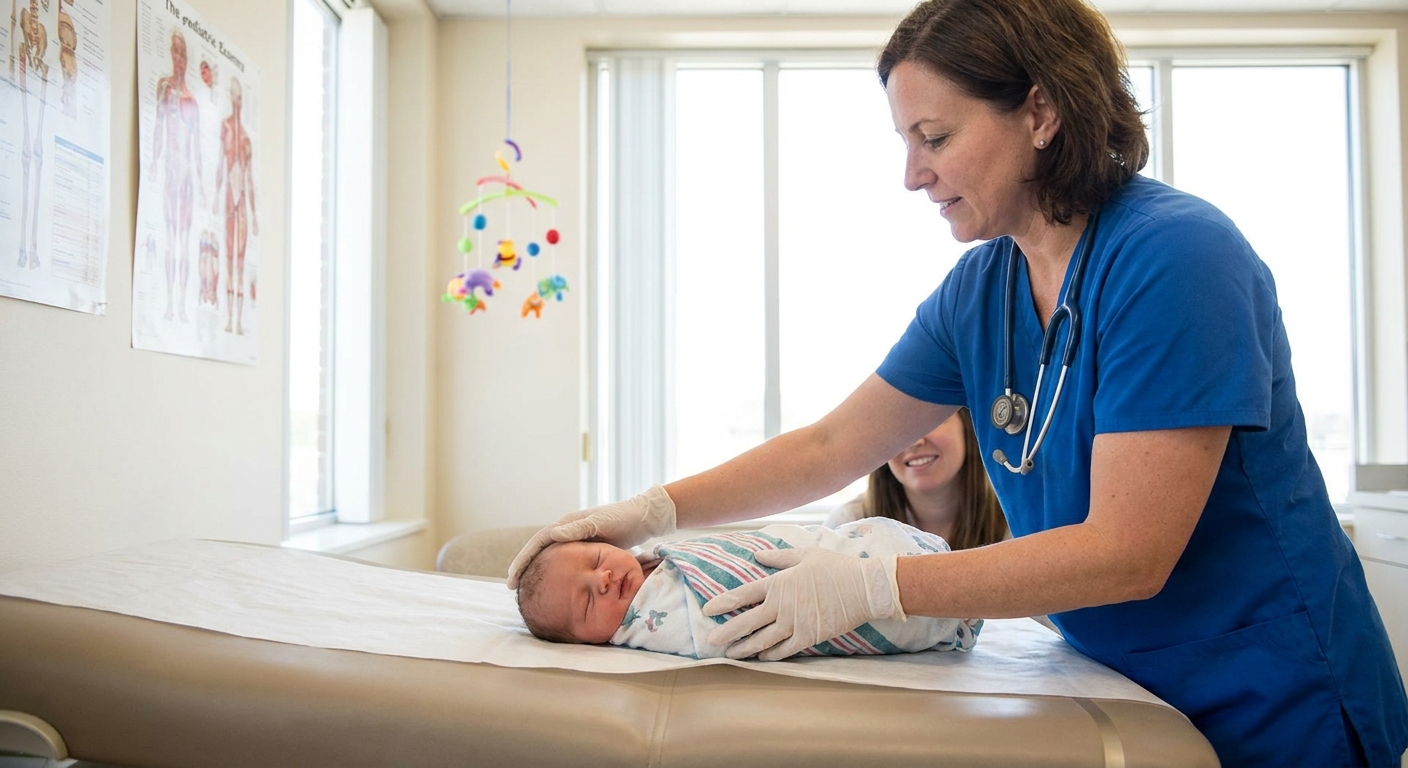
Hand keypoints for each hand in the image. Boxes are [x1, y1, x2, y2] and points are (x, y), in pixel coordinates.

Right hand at [505, 484, 676, 588]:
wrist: (643, 517)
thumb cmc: (624, 519)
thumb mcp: (601, 523)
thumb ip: (578, 529)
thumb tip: (552, 534)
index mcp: (567, 524)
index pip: (538, 542)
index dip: (523, 559)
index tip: (512, 577)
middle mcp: (568, 530)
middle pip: (539, 551)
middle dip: (524, 567)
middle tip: (511, 586)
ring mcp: (576, 539)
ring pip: (549, 557)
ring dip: (536, 570)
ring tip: (525, 588)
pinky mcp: (587, 547)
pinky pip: (563, 561)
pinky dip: (553, 572)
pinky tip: (551, 584)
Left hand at [702, 548, 904, 660]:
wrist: (863, 588)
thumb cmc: (835, 568)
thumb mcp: (805, 555)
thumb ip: (779, 557)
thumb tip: (757, 554)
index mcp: (779, 583)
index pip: (743, 594)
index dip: (723, 603)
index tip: (708, 611)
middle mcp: (782, 606)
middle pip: (746, 622)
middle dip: (726, 632)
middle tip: (710, 642)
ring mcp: (794, 623)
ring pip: (762, 640)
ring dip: (744, 648)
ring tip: (731, 654)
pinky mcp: (809, 637)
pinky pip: (784, 650)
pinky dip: (770, 655)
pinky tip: (761, 658)